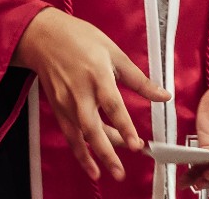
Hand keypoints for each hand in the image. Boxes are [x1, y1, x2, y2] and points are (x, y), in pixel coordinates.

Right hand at [11, 8, 169, 182]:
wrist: (45, 36)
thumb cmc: (80, 39)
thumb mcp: (113, 51)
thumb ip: (138, 78)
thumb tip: (163, 95)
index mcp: (97, 74)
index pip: (113, 105)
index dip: (124, 127)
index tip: (136, 144)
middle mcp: (80, 92)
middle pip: (92, 127)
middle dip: (107, 152)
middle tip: (121, 171)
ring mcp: (67, 102)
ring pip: (81, 135)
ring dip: (96, 156)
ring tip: (113, 171)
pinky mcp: (59, 108)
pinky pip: (70, 135)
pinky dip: (80, 153)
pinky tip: (92, 167)